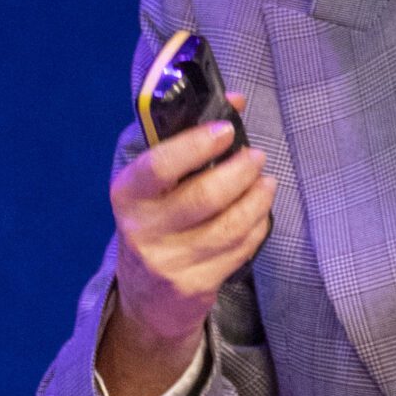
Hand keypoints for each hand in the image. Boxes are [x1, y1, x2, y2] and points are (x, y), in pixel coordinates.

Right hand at [99, 105, 275, 395]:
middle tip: (257, 157)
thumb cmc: (155, 221)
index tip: (227, 131)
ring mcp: (170, 261)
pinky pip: (238, 250)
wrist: (146, 295)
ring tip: (266, 183)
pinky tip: (260, 213)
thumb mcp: (156, 183)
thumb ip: (189, 139)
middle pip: (204, 196)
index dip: (197, 145)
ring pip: (229, 226)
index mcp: (128, 193)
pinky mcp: (196, 285)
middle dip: (240, 172)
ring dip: (257, 200)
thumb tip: (236, 100)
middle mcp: (144, 228)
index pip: (161, 164)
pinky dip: (257, 227)